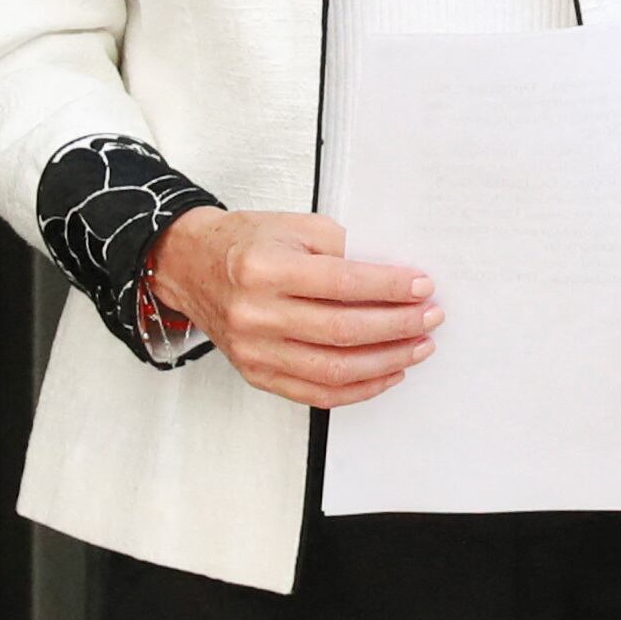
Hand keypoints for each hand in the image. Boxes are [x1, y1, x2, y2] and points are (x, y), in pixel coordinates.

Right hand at [144, 208, 440, 408]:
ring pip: (334, 370)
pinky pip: (317, 393)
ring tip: (418, 347)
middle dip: (398, 326)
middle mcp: (255, 313)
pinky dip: (359, 389)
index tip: (422, 286)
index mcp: (264, 268)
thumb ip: (340, 249)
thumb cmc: (244, 242)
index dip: (389, 287)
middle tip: (430, 317)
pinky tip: (387, 373)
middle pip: (343, 330)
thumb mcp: (292, 226)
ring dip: (387, 361)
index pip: (342, 283)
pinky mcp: (256, 374)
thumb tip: (393, 280)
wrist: (190, 266)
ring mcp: (254, 350)